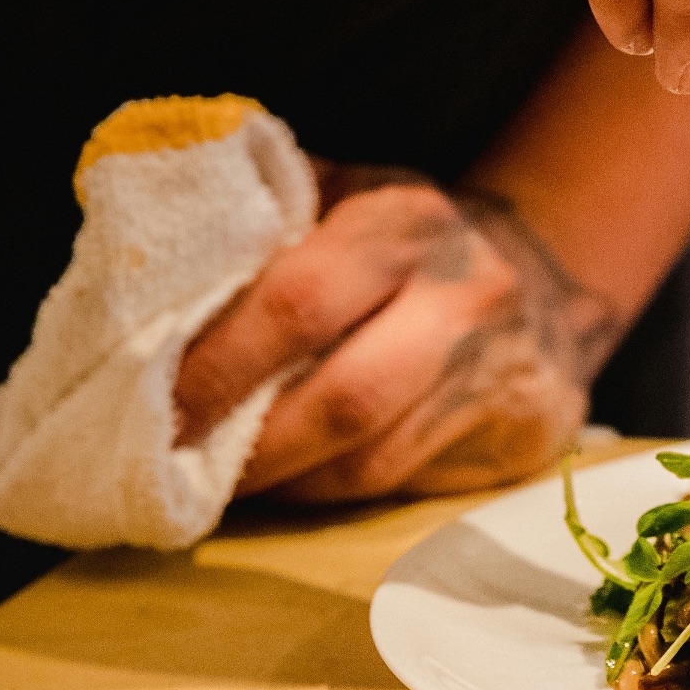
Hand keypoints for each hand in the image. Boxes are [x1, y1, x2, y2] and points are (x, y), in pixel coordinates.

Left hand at [173, 166, 619, 502]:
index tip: (153, 407)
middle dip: (247, 449)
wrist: (551, 280)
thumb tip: (137, 271)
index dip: (219, 365)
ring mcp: (500, 372)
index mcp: (405, 223)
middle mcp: (464, 296)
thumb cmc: (410, 242)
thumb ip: (263, 222)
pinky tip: (290, 484)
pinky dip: (329, 494)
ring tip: (216, 486)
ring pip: (371, 462)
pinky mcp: (523, 437)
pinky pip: (404, 486)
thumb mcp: (346, 196)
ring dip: (282, 484)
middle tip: (172, 471)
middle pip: (344, 399)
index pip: (300, 302)